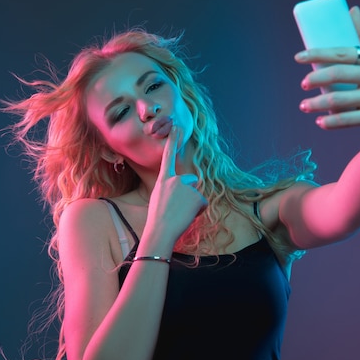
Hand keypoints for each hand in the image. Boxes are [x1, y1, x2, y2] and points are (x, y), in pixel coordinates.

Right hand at [145, 127, 207, 243]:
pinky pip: (202, 204)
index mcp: (163, 180)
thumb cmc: (158, 219)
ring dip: (192, 205)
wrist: (160, 231)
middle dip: (189, 193)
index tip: (176, 128)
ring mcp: (186, 187)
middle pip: (191, 181)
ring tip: (180, 213)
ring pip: (196, 195)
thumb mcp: (159, 199)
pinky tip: (187, 216)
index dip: (172, 142)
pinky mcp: (196, 196)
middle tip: (177, 208)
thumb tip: (185, 190)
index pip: (168, 157)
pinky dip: (197, 211)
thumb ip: (170, 190)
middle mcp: (175, 180)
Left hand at [294, 6, 359, 144]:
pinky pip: (347, 119)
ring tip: (303, 106)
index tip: (298, 58)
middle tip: (302, 85)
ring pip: (338, 99)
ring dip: (315, 103)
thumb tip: (352, 9)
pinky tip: (319, 122)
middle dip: (314, 79)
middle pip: (337, 74)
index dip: (317, 54)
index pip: (342, 52)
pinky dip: (330, 122)